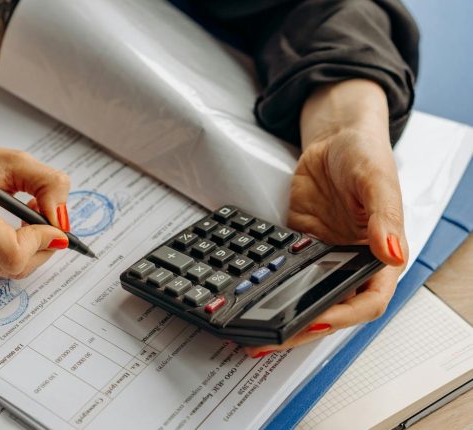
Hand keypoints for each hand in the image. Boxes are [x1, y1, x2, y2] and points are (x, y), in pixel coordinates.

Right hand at [0, 121, 71, 277]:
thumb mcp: (8, 159)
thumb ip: (46, 184)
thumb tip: (63, 220)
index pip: (13, 253)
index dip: (42, 241)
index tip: (54, 224)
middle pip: (15, 268)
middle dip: (40, 246)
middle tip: (42, 217)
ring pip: (7, 271)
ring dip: (26, 249)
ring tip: (20, 218)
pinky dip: (7, 252)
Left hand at [244, 80, 407, 357]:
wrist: (333, 139)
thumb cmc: (364, 155)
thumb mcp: (376, 180)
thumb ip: (383, 216)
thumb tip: (391, 252)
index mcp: (380, 257)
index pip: (367, 301)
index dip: (342, 316)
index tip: (315, 322)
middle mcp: (351, 264)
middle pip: (330, 309)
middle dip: (301, 329)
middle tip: (269, 340)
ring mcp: (322, 258)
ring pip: (304, 297)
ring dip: (282, 316)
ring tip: (253, 333)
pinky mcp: (298, 248)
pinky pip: (283, 274)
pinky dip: (268, 289)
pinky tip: (248, 298)